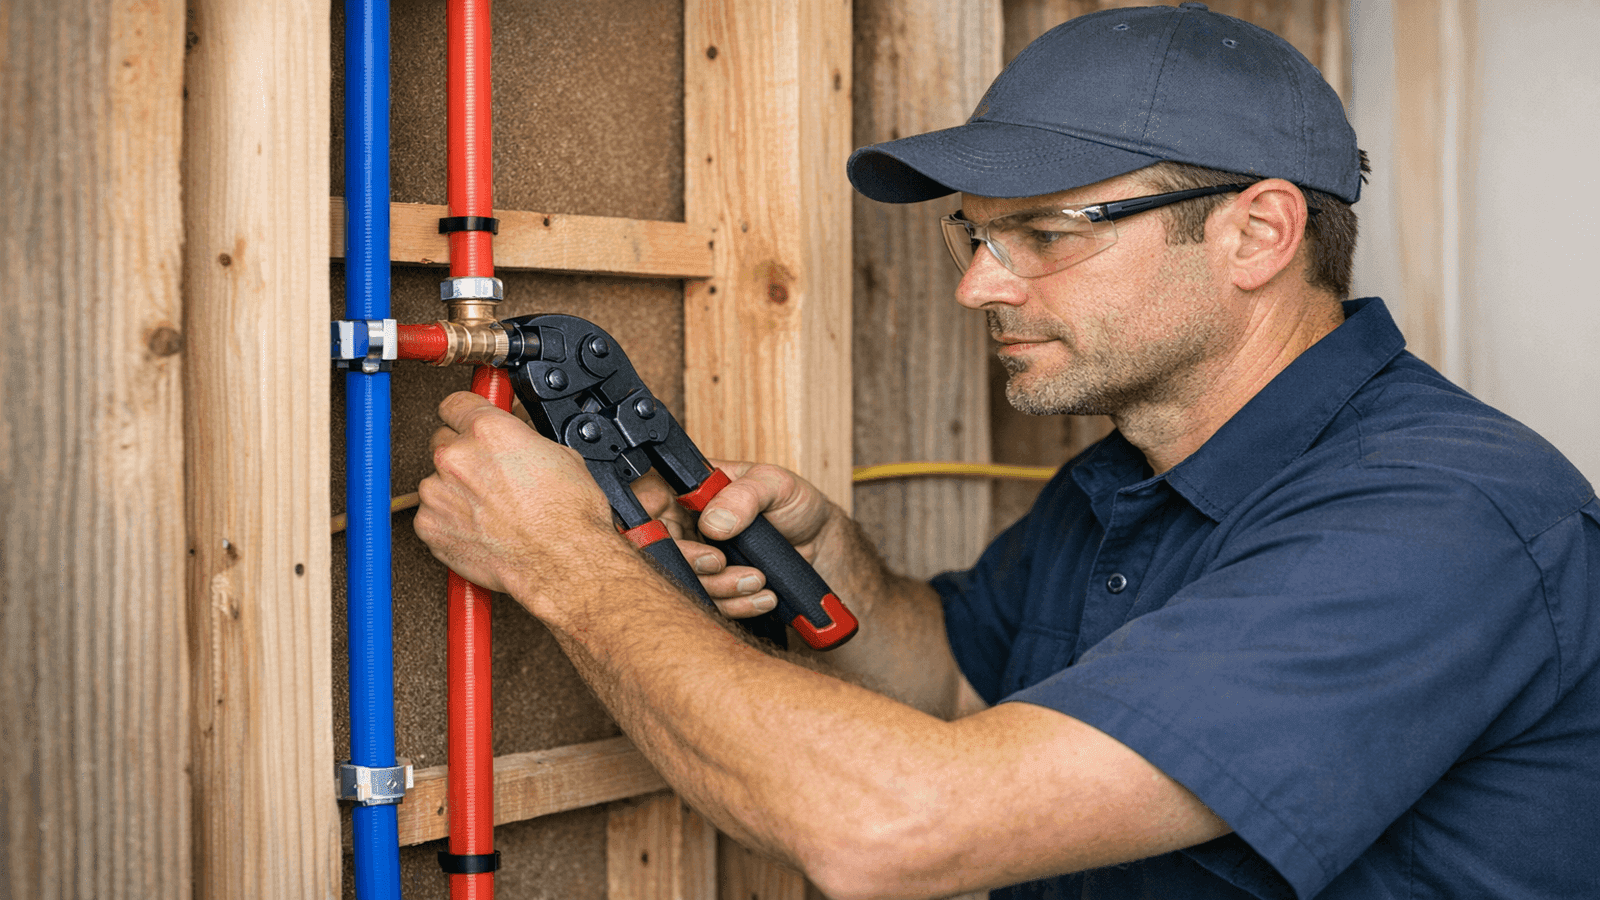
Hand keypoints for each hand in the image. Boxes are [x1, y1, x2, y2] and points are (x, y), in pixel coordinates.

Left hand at [414, 391, 615, 597]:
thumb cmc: (567, 517)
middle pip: (442, 441)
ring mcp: (438, 492)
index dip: (465, 415)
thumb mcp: (559, 455)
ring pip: (436, 481)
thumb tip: (516, 442)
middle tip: (489, 475)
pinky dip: (450, 522)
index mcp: (487, 430)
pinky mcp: (430, 526)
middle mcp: (456, 457)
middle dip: (463, 455)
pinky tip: (479, 529)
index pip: (454, 403)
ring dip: (456, 491)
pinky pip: (431, 516)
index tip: (467, 423)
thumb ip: (521, 441)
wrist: (562, 562)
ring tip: (490, 510)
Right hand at [634, 462, 841, 619]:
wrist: (821, 544)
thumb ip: (745, 494)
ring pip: (685, 585)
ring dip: (721, 588)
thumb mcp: (776, 484)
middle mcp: (686, 526)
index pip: (647, 505)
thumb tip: (713, 521)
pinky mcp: (716, 588)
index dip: (652, 528)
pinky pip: (710, 606)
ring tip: (758, 579)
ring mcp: (699, 559)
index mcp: (688, 492)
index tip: (683, 542)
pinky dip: (737, 606)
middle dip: (694, 566)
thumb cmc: (795, 504)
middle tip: (723, 563)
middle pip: (661, 553)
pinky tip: (764, 596)